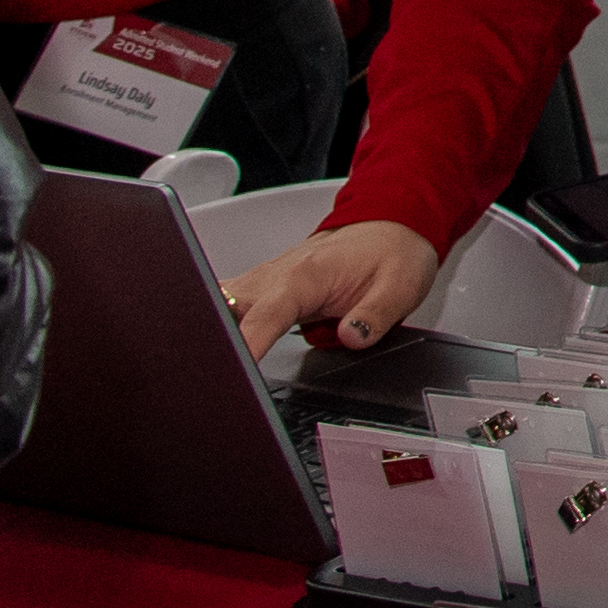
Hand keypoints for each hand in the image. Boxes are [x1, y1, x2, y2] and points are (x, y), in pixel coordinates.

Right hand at [226, 219, 439, 358]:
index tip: (235, 372)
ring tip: (209, 374)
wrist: (387, 226)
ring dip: (208, 337)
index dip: (246, 346)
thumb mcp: (400, 286)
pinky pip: (222, 309)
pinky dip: (213, 329)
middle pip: (222, 313)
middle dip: (213, 345)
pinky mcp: (257, 291)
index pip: (264, 317)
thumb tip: (352, 337)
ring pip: (214, 309)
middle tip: (215, 381)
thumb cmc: (391, 252)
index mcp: (304, 276)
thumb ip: (375, 315)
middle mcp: (273, 278)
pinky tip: (213, 353)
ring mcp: (260, 283)